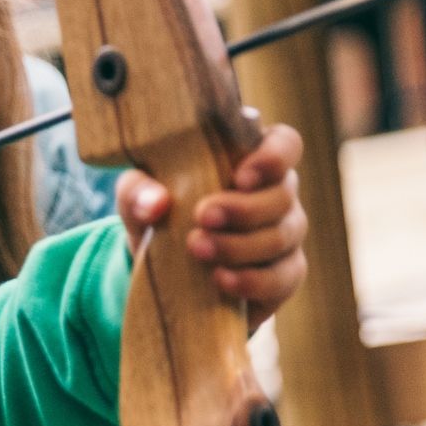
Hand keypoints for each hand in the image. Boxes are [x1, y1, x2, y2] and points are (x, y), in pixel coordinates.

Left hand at [115, 119, 307, 324]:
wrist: (166, 270)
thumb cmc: (163, 213)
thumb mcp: (140, 195)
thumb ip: (140, 190)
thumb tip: (155, 204)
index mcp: (253, 160)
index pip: (285, 144)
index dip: (273, 157)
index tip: (240, 177)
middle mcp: (278, 193)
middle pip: (282, 195)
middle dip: (243, 208)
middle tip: (203, 216)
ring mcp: (286, 235)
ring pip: (280, 237)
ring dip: (238, 245)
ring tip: (197, 249)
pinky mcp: (284, 275)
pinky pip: (282, 278)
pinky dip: (252, 280)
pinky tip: (221, 280)